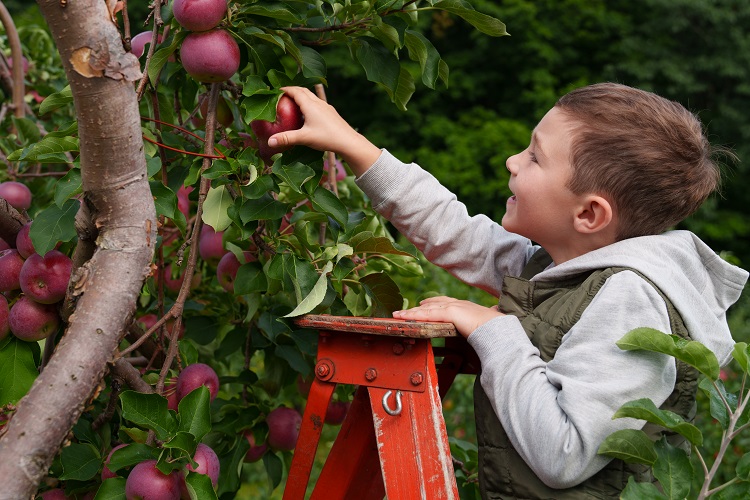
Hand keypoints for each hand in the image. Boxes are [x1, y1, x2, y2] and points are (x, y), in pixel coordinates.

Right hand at [267, 86, 381, 175]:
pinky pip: (317, 103)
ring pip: (311, 96)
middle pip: (303, 91)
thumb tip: (269, 142)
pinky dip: (309, 103)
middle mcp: (318, 102)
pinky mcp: (331, 112)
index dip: (285, 89)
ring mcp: (326, 107)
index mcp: (310, 105)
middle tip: (282, 95)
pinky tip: (308, 113)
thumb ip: (286, 138)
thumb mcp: (304, 138)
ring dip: (301, 96)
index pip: (295, 91)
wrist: (348, 141)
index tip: (275, 91)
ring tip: (293, 102)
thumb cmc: (326, 137)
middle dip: (292, 90)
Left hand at [392, 296, 503, 337]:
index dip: (434, 302)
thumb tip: (496, 315)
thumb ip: (487, 321)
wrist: (500, 327)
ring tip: (398, 315)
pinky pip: (428, 314)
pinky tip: (405, 317)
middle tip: (406, 310)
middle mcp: (458, 304)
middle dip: (419, 307)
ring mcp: (454, 307)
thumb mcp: (488, 323)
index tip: (425, 303)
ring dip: (412, 312)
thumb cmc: (496, 328)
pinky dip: (415, 316)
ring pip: (427, 309)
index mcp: (466, 307)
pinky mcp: (450, 313)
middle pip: (433, 303)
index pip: (446, 302)